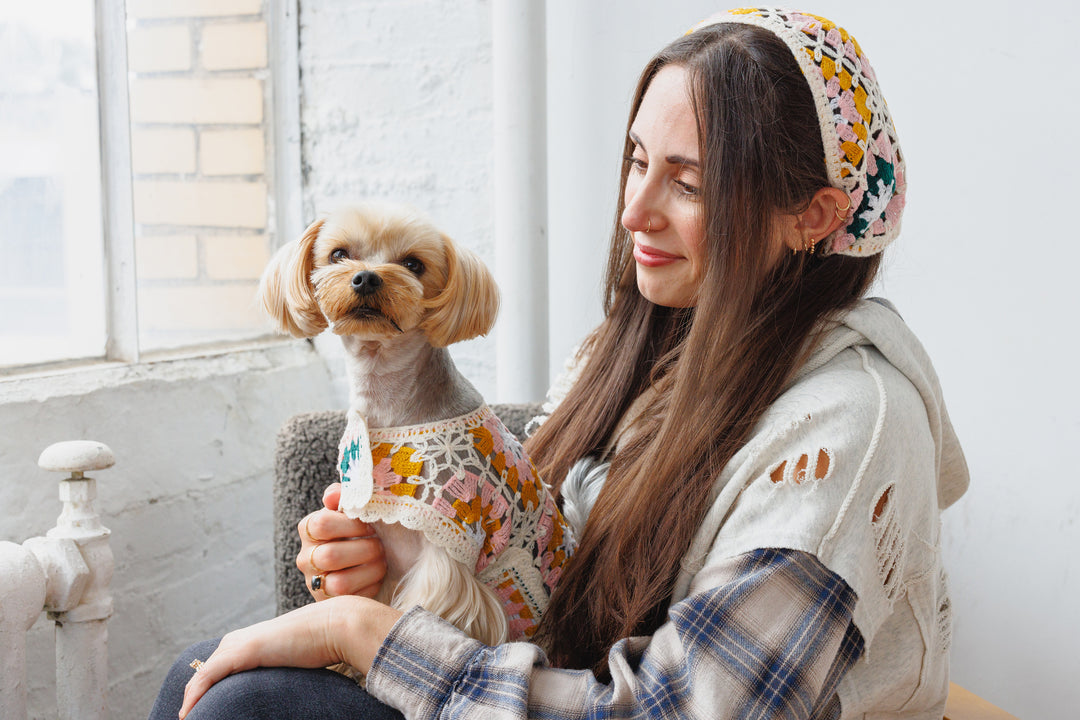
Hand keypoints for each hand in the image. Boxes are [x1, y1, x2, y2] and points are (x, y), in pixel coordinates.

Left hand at [179, 596, 401, 718]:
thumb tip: (283, 694)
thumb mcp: (292, 662)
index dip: (203, 692)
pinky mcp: (242, 651)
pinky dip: (194, 696)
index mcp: (247, 641)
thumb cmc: (321, 645)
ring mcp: (238, 644)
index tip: (199, 714)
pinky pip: (207, 676)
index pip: (215, 670)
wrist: (334, 626)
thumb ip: (280, 671)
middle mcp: (237, 640)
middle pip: (204, 674)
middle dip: (193, 698)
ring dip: (191, 701)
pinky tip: (188, 713)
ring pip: (202, 677)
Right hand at [297, 483, 386, 599]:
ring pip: (339, 583)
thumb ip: (346, 497)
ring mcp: (315, 583)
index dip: (352, 525)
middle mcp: (305, 557)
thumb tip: (333, 495)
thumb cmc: (366, 531)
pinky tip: (376, 578)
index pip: (322, 524)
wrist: (375, 561)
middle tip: (380, 546)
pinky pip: (349, 601)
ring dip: (369, 571)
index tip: (371, 526)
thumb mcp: (359, 511)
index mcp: (310, 528)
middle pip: (330, 556)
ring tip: (380, 562)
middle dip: (365, 550)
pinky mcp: (328, 603)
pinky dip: (369, 588)